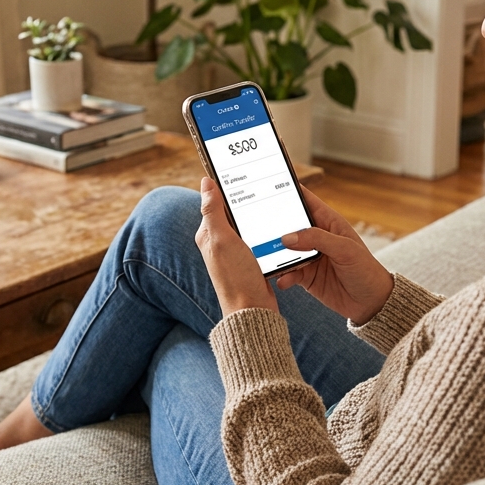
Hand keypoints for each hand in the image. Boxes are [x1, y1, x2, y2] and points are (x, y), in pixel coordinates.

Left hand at [195, 177, 278, 316]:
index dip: (228, 188)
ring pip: (249, 225)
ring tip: (275, 206)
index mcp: (208, 234)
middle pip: (235, 213)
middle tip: (265, 187)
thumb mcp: (222, 239)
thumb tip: (206, 183)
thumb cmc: (235, 277)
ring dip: (260, 218)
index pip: (216, 202)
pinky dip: (268, 233)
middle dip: (248, 202)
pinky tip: (278, 229)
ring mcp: (236, 252)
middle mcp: (220, 243)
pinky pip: (260, 239)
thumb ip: (213, 211)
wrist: (253, 311)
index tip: (243, 173)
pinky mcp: (251, 261)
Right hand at [275, 186, 393, 323]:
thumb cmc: (366, 270)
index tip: (266, 185)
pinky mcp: (305, 276)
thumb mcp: (345, 250)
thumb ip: (317, 240)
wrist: (371, 303)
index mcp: (328, 222)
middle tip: (256, 227)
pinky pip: (288, 272)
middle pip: (288, 225)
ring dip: (274, 253)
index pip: (305, 200)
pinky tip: (282, 280)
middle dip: (273, 226)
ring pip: (284, 250)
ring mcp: (309, 256)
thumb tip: (287, 237)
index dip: (288, 191)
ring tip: (264, 257)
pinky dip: (282, 275)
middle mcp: (316, 237)